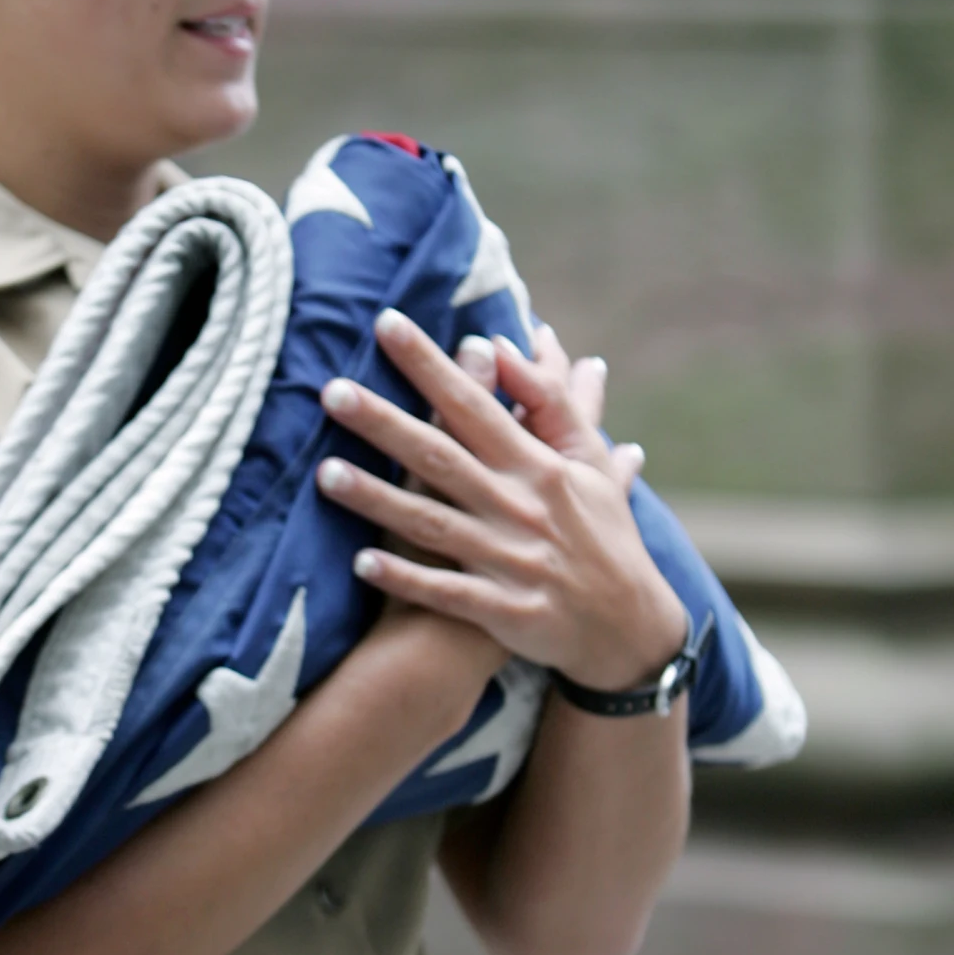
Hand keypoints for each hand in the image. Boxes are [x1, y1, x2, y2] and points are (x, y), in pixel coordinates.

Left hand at [317, 310, 688, 691]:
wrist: (629, 628)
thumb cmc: (604, 533)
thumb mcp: (590, 462)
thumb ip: (552, 402)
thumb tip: (512, 343)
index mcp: (540, 466)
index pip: (475, 404)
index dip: (431, 366)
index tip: (386, 326)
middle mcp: (520, 508)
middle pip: (441, 457)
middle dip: (386, 423)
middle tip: (331, 392)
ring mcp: (510, 561)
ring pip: (433, 524)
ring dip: (377, 499)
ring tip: (324, 474)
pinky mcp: (503, 611)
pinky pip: (446, 593)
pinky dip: (406, 578)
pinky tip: (360, 562)